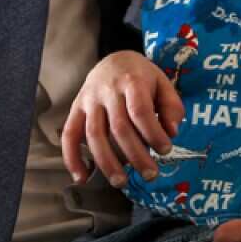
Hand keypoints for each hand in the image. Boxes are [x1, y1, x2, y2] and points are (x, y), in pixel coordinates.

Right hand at [62, 50, 184, 186]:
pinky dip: (72, 157)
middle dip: (136, 155)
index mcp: (131, 81)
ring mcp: (89, 100)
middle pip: (119, 127)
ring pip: (94, 134)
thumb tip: (171, 132)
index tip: (166, 150)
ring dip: (106, 162)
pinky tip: (82, 177)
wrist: (114, 58)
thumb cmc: (141, 76)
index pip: (139, 110)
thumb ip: (171, 106)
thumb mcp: (163, 82)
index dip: (153, 133)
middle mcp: (107, 91)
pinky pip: (69, 134)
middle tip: (151, 175)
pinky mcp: (76, 109)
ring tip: (121, 182)